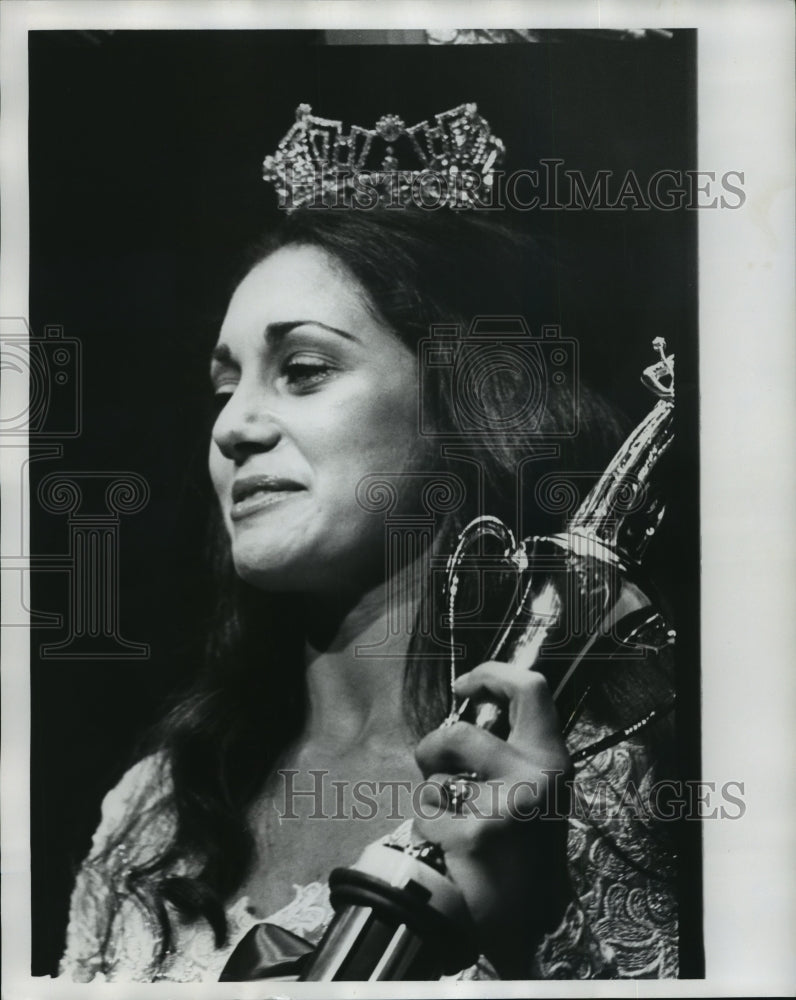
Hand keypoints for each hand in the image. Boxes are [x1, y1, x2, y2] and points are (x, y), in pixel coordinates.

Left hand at [413, 661, 572, 977]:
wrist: (520, 919)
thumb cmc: (520, 850)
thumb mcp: (533, 792)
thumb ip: (512, 752)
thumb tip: (470, 712)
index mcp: (552, 759)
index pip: (531, 687)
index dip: (491, 674)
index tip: (465, 686)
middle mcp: (536, 776)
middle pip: (460, 731)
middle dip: (434, 746)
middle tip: (435, 762)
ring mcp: (506, 805)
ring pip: (435, 772)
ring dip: (430, 791)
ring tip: (447, 816)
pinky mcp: (476, 834)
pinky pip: (427, 810)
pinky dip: (428, 825)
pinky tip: (448, 847)